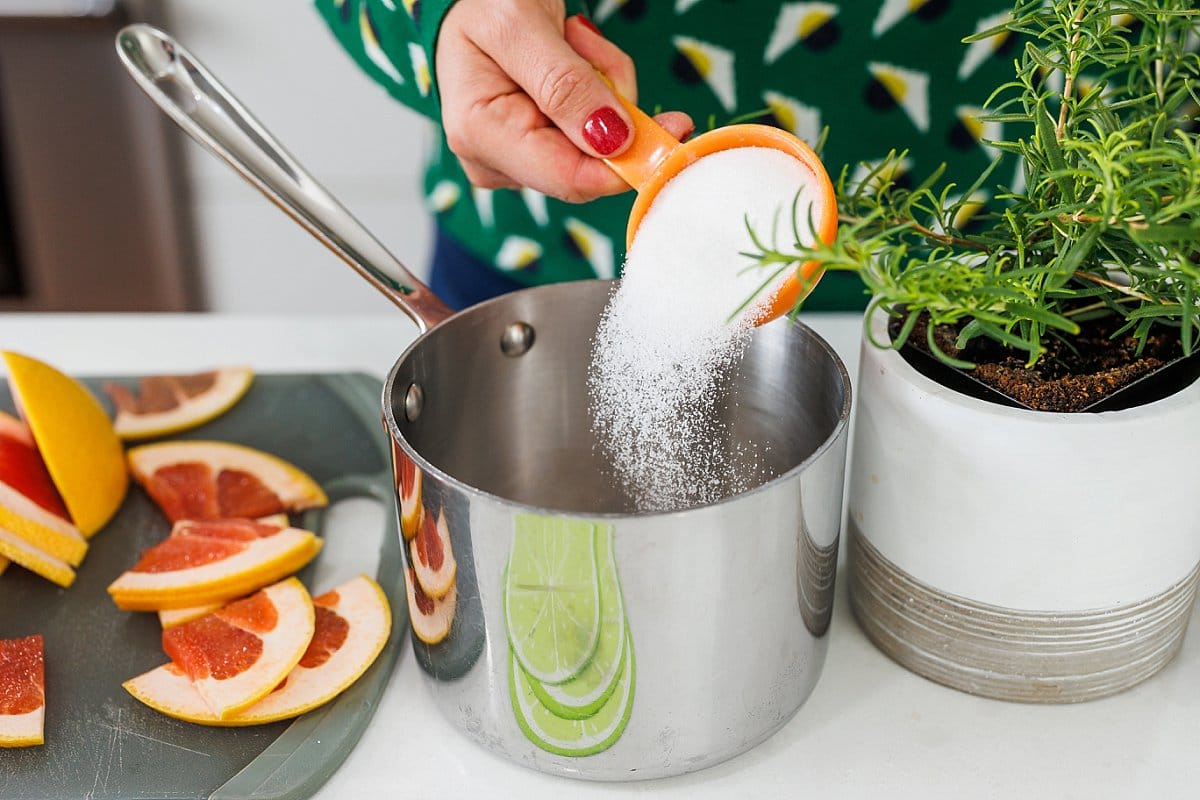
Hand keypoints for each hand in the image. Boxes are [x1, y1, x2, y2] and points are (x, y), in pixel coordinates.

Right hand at [434, 2, 692, 201]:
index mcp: (479, 134)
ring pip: (599, 143)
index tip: (675, 125)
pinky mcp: (537, 147)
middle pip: (590, 161)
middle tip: (583, 43)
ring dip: (603, 85)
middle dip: (608, 101)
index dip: (629, 161)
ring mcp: (516, 157)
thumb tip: (613, 142)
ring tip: (569, 38)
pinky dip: (597, 87)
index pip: (571, 178)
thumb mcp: (520, 26)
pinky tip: (570, 53)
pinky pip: (592, 130)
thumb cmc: (486, 0)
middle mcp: (493, 159)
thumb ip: (565, 85)